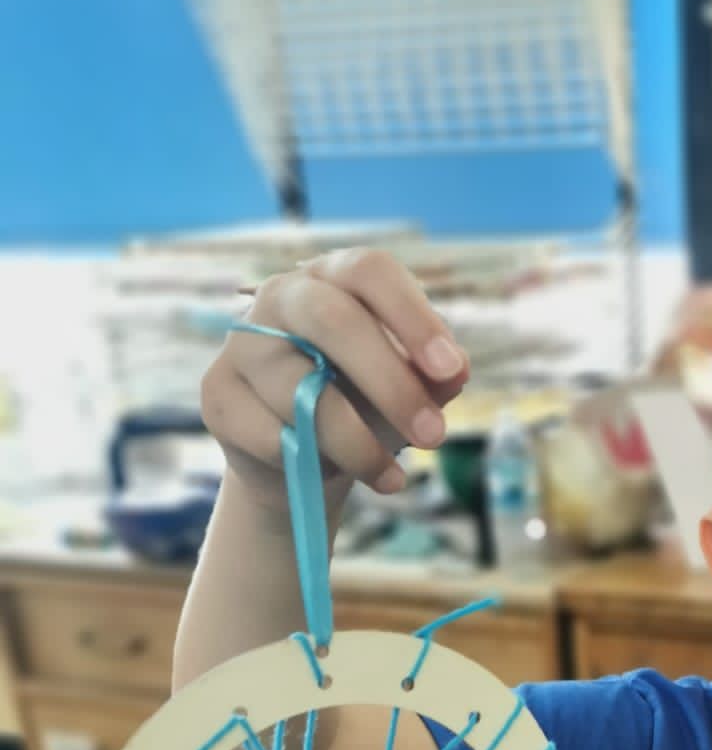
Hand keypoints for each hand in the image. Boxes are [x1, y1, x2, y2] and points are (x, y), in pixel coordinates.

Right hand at [199, 247, 468, 511]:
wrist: (303, 463)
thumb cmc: (364, 408)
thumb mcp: (409, 390)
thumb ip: (433, 377)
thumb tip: (454, 371)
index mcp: (335, 279)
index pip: (369, 271)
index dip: (412, 316)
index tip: (450, 370)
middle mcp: (282, 296)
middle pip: (333, 321)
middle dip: (391, 384)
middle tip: (434, 436)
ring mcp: (242, 343)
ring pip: (301, 392)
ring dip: (358, 446)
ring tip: (391, 479)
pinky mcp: (218, 395)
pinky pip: (270, 435)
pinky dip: (310, 464)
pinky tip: (329, 474)